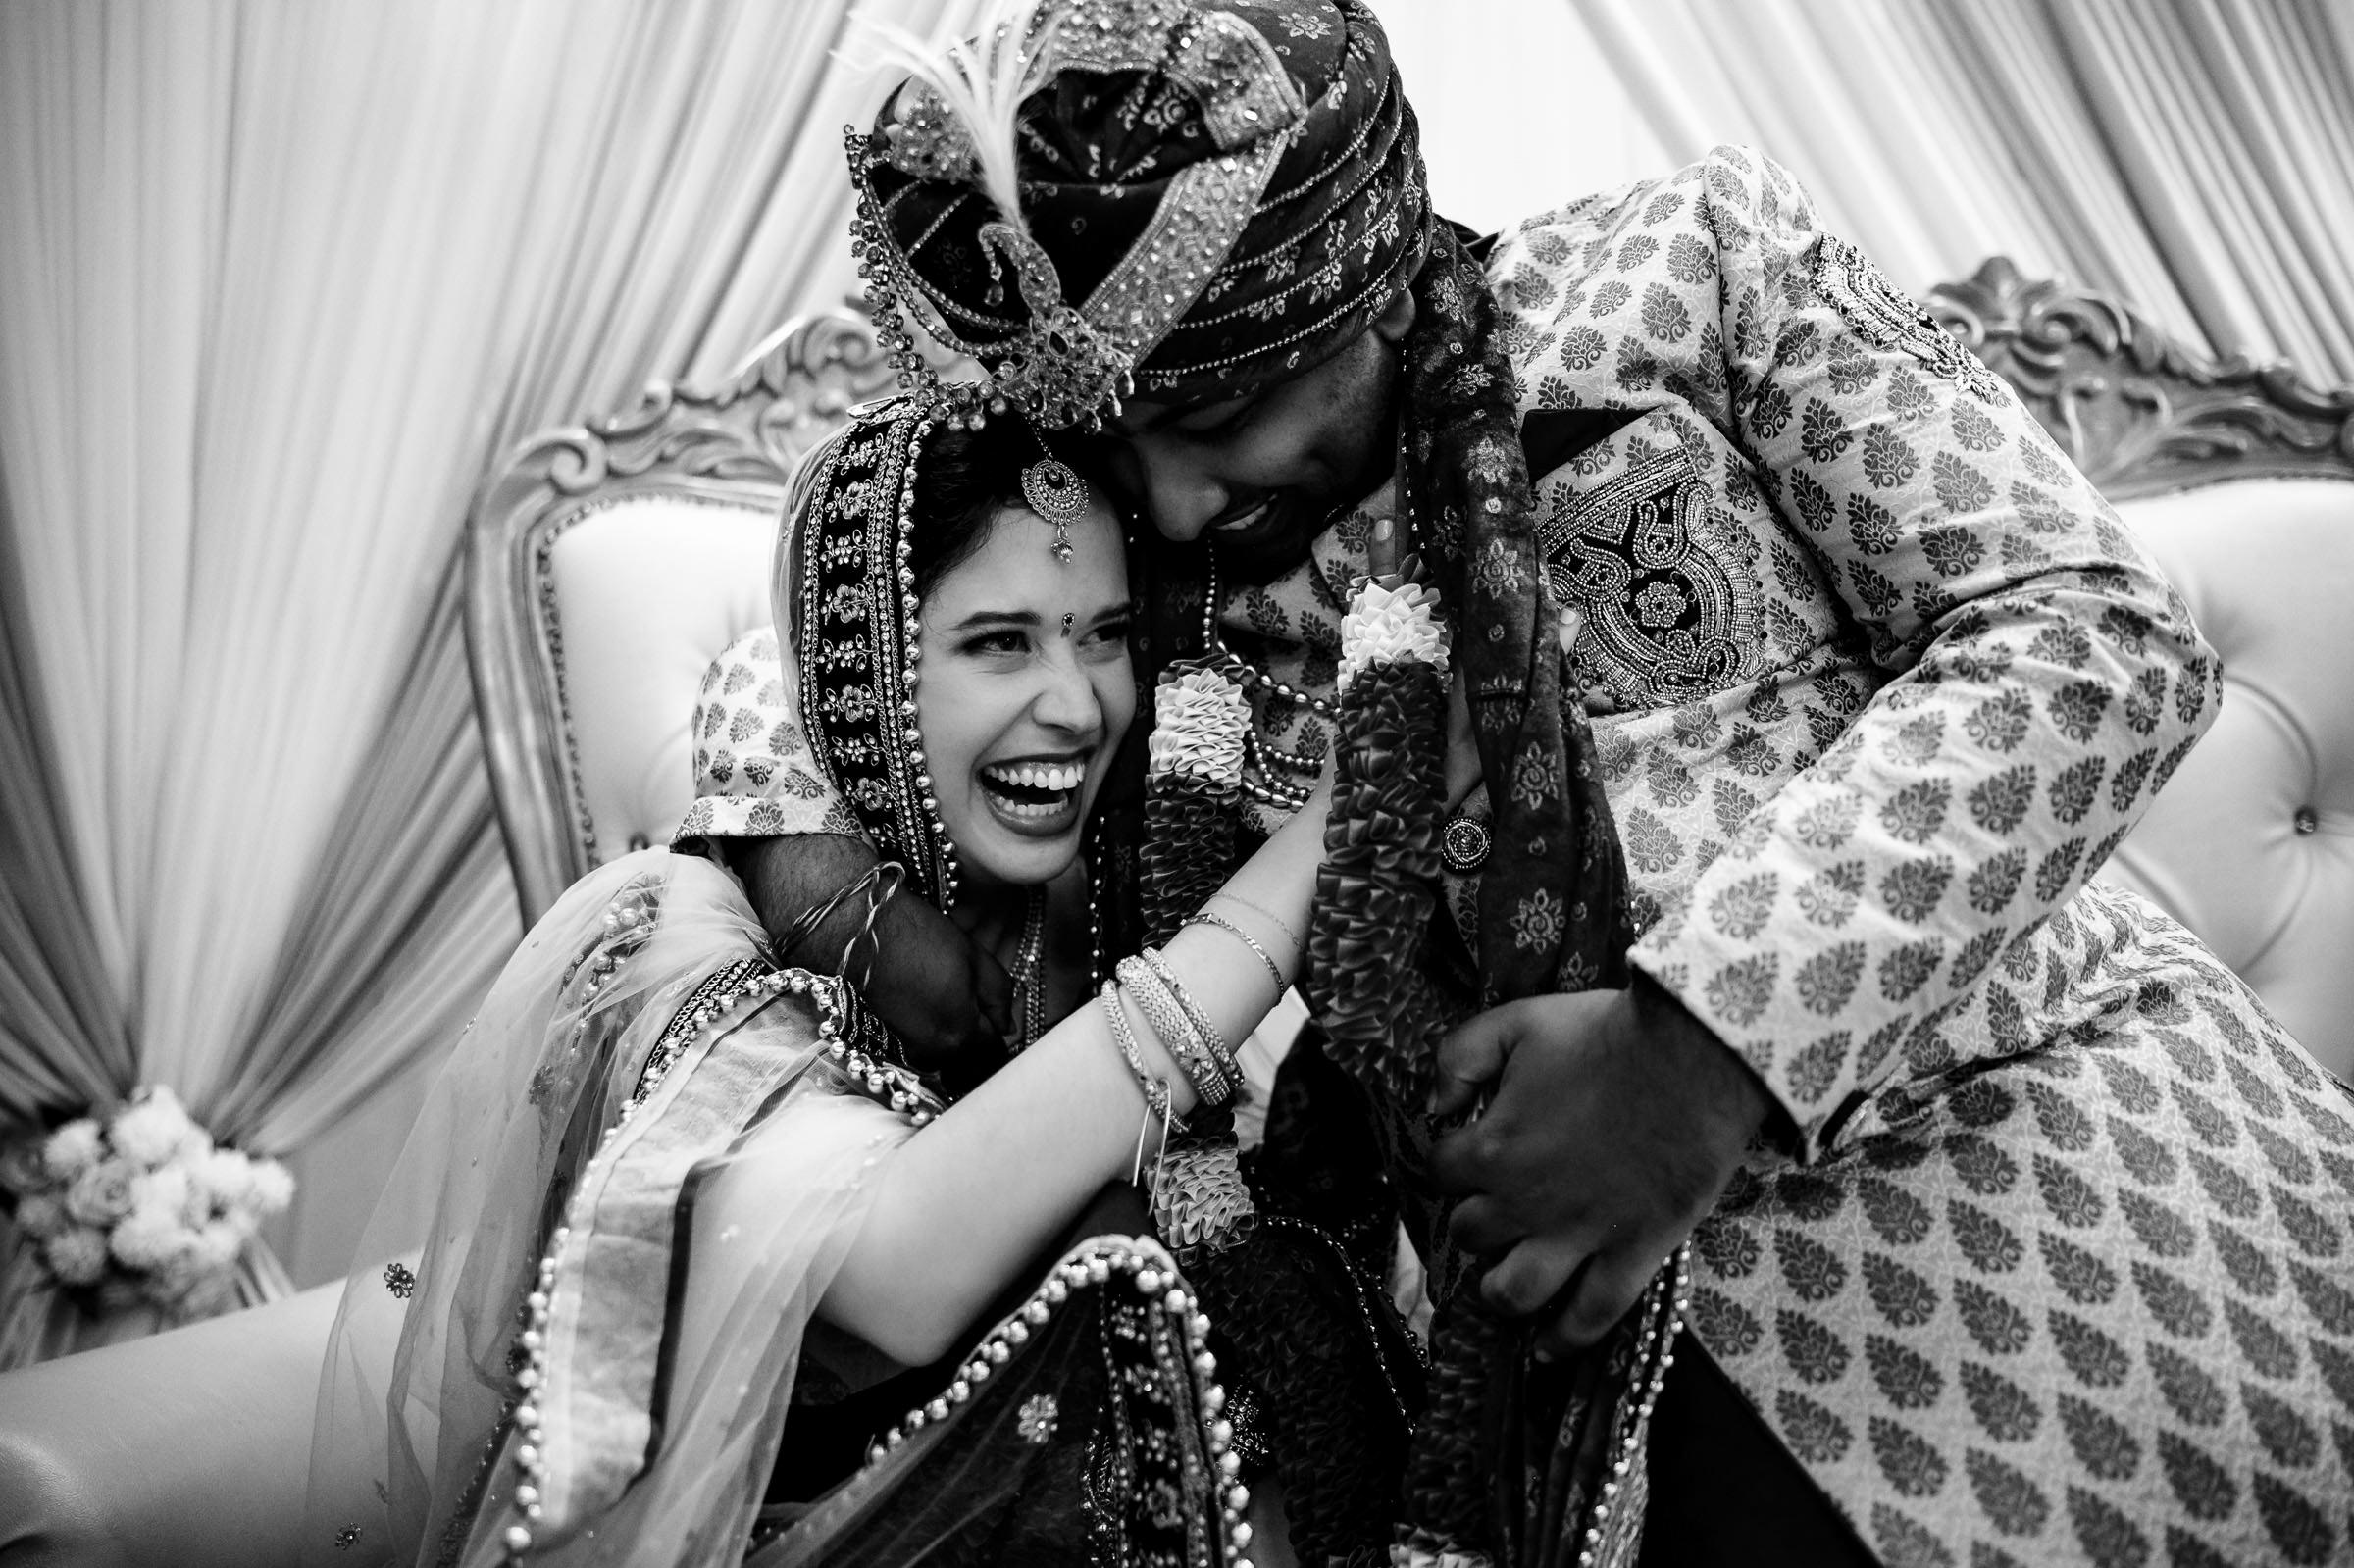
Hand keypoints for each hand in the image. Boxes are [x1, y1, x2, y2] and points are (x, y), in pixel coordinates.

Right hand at [733, 835, 1010, 1084]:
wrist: (853, 931)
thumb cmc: (917, 937)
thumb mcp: (974, 956)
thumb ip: (1000, 994)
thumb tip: (1009, 1024)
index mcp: (961, 1034)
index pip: (997, 1042)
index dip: (1000, 1016)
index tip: (994, 996)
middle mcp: (935, 1053)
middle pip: (972, 1047)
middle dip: (978, 1022)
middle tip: (969, 983)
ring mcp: (909, 1049)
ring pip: (948, 1043)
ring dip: (953, 1022)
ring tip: (941, 983)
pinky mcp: (889, 1039)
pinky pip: (925, 1038)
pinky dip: (930, 1020)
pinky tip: (921, 990)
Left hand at [1428, 976, 1772, 1355]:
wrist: (1694, 1059)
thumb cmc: (1604, 1035)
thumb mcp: (1517, 1021)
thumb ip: (1458, 1055)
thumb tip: (1434, 1103)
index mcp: (1492, 1148)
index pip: (1439, 1173)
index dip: (1449, 1164)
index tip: (1465, 1157)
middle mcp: (1523, 1204)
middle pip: (1470, 1234)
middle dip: (1474, 1223)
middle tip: (1493, 1214)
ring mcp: (1578, 1237)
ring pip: (1514, 1292)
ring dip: (1498, 1293)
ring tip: (1502, 1287)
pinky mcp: (1632, 1256)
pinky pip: (1590, 1317)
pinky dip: (1563, 1340)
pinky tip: (1546, 1349)